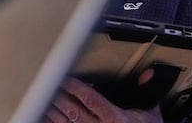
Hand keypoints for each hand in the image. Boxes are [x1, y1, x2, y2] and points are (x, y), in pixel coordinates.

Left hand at [43, 77, 162, 122]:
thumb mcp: (151, 111)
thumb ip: (146, 91)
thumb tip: (148, 74)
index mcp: (116, 119)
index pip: (90, 99)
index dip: (75, 87)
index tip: (63, 76)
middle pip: (74, 111)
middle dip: (58, 96)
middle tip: (45, 83)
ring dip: (52, 112)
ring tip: (41, 99)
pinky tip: (46, 118)